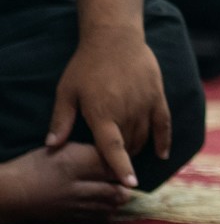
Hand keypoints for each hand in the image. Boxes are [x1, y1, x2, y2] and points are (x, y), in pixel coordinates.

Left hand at [45, 25, 170, 188]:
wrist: (115, 38)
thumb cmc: (86, 65)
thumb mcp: (66, 92)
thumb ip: (61, 120)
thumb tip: (51, 146)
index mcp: (103, 113)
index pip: (113, 148)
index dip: (121, 168)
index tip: (129, 184)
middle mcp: (127, 111)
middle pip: (128, 145)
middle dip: (121, 158)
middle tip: (111, 163)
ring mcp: (145, 104)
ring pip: (144, 136)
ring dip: (136, 149)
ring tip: (127, 153)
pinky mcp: (157, 96)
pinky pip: (164, 123)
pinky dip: (164, 139)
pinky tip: (163, 153)